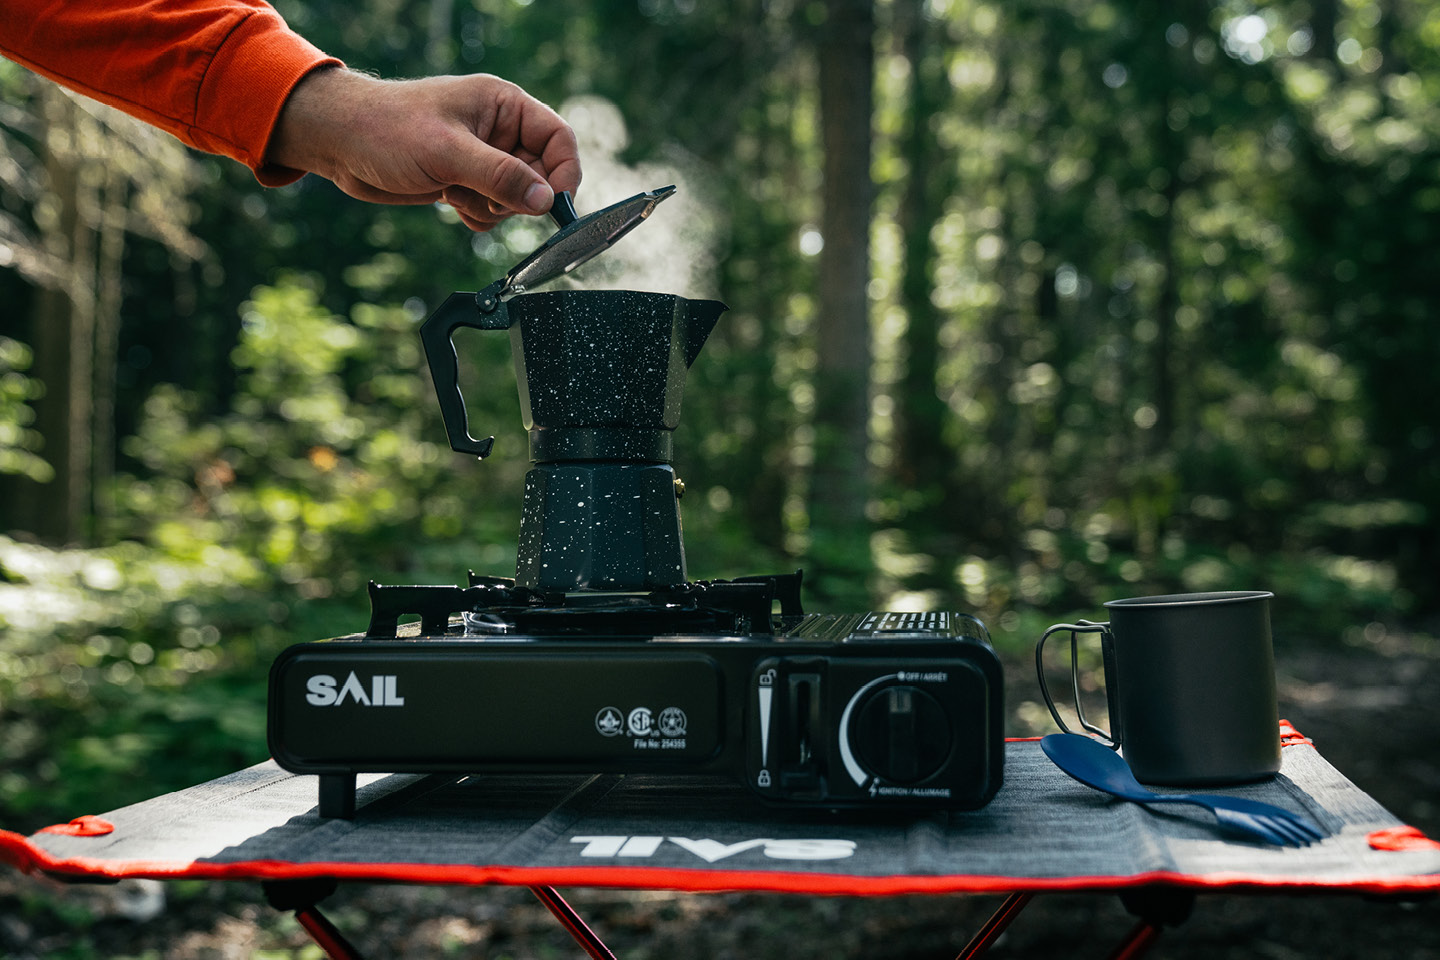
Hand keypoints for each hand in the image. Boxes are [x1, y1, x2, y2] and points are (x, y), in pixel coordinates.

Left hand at [266, 68, 580, 230]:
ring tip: (459, 194)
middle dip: (519, 196)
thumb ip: (502, 177)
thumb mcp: (449, 152)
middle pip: (541, 174)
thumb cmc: (387, 129)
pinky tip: (452, 203)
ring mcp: (482, 158)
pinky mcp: (465, 181)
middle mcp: (499, 131)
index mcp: (504, 106)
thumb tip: (546, 200)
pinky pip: (493, 209)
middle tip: (488, 198)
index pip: (558, 139)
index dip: (563, 173)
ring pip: (517, 197)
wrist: (339, 143)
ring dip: (495, 208)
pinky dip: (479, 215)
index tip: (553, 205)